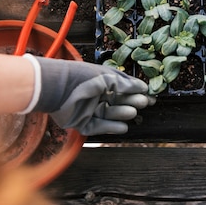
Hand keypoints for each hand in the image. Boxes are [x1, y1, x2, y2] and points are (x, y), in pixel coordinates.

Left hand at [27, 56, 154, 135]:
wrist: (56, 89)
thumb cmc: (81, 77)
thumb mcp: (106, 77)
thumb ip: (124, 84)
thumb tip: (143, 87)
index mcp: (99, 81)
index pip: (121, 87)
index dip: (135, 90)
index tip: (149, 94)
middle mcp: (94, 95)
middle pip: (116, 101)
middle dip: (130, 101)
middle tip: (144, 103)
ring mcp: (88, 109)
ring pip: (109, 114)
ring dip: (122, 113)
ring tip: (133, 112)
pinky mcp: (81, 123)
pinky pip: (99, 127)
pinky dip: (111, 127)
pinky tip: (123, 127)